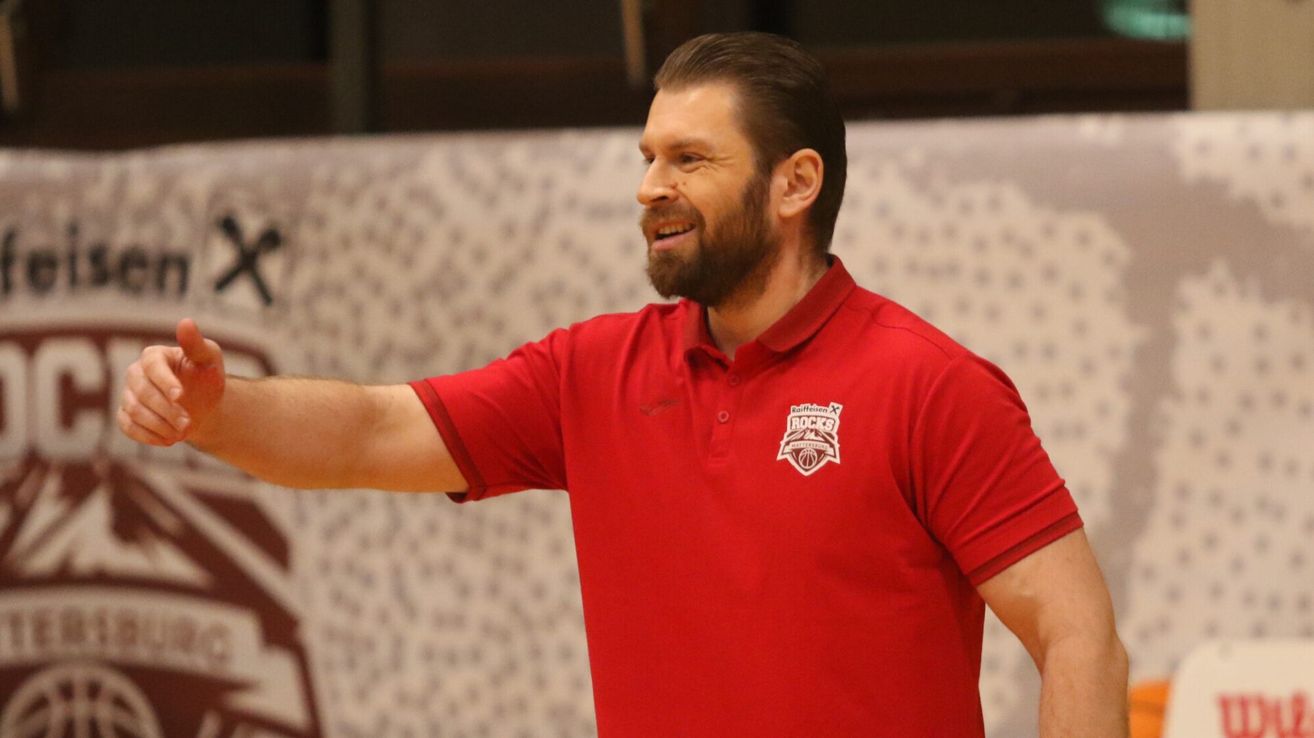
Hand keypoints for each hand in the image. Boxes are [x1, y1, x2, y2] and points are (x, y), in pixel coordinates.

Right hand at [117, 318, 226, 445]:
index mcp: (154, 355)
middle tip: (188, 423)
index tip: (180, 396)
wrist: (203, 405)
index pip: (152, 366)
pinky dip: (148, 436)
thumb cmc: (205, 377)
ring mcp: (128, 394)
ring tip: (182, 433)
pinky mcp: (125, 415)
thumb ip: (197, 344)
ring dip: (159, 426)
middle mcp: (135, 373)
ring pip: (133, 411)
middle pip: (142, 392)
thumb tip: (186, 322)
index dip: (165, 382)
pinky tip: (168, 440)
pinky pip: (127, 426)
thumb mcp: (208, 360)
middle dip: (166, 410)